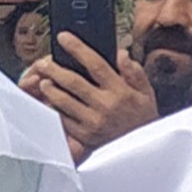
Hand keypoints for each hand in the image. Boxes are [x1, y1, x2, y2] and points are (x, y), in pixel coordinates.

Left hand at [24, 37, 156, 160]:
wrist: (144, 153)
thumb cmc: (143, 119)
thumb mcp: (147, 93)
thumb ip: (134, 72)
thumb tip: (120, 53)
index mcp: (120, 92)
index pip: (95, 64)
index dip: (77, 48)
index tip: (64, 38)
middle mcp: (105, 106)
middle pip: (73, 82)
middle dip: (54, 68)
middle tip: (44, 62)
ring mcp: (93, 122)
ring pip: (63, 101)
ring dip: (50, 88)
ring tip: (45, 80)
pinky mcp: (84, 136)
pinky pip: (63, 119)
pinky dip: (54, 109)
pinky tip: (50, 101)